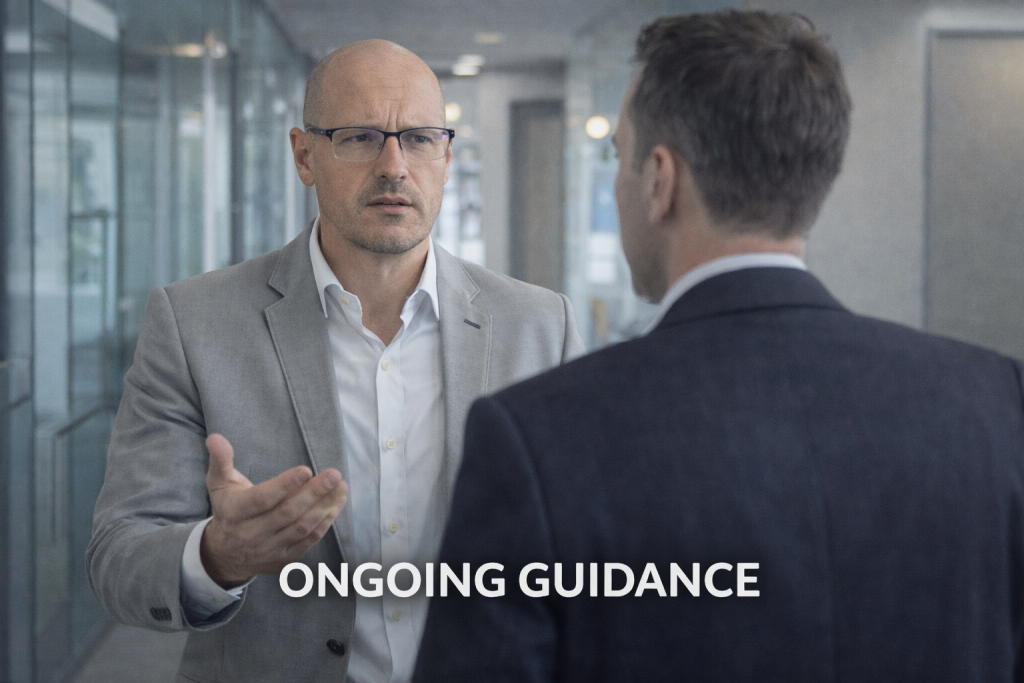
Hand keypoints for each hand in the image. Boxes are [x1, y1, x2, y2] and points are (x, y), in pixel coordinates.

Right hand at [200, 433, 348, 587]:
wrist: (224, 554)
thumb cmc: (227, 509)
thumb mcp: (219, 484)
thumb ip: (221, 460)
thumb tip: (216, 438)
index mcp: (235, 512)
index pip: (262, 499)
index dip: (285, 485)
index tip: (306, 470)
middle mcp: (251, 534)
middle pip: (287, 513)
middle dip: (314, 493)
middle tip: (334, 475)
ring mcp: (269, 549)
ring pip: (301, 528)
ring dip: (325, 507)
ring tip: (341, 488)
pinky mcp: (284, 558)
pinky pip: (308, 541)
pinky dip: (324, 523)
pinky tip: (336, 505)